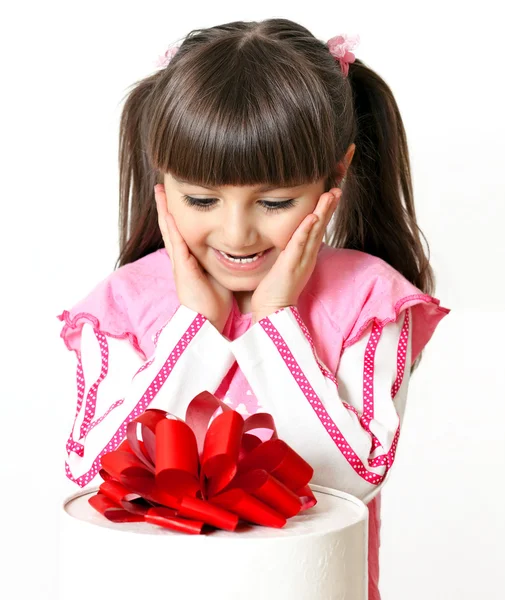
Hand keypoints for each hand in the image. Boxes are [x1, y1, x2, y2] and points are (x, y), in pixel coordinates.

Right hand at [154, 184, 233, 333]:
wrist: (207, 322)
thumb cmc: (215, 304)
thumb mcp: (220, 276)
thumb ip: (223, 263)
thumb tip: (237, 253)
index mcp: (189, 261)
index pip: (182, 232)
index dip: (178, 215)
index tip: (177, 198)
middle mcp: (181, 258)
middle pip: (171, 227)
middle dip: (166, 207)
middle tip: (161, 187)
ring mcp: (179, 261)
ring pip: (169, 230)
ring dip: (163, 210)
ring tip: (159, 190)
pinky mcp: (181, 266)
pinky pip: (175, 241)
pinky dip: (170, 225)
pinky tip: (168, 210)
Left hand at [250, 188, 341, 322]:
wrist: (272, 310)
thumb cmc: (277, 288)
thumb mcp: (287, 263)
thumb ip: (292, 250)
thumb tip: (292, 237)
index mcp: (306, 254)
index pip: (318, 229)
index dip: (325, 211)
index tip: (332, 194)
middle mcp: (307, 256)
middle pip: (321, 228)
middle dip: (329, 208)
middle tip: (337, 189)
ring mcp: (301, 261)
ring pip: (314, 233)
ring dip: (323, 213)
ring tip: (330, 195)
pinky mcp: (291, 266)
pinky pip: (300, 246)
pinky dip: (306, 231)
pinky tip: (312, 217)